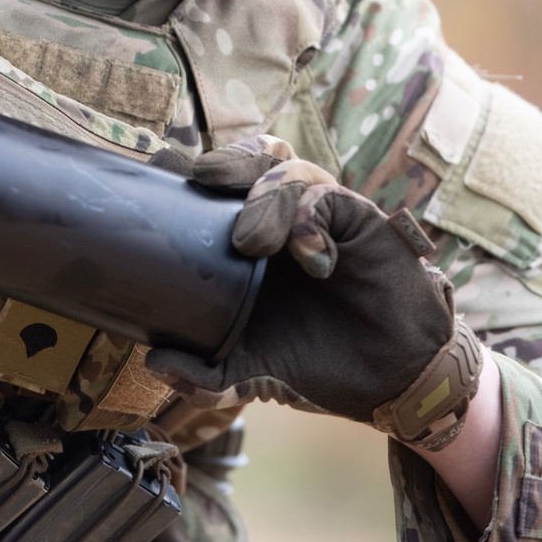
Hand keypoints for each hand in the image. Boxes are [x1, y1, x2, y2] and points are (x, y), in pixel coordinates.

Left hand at [148, 148, 481, 449]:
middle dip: (225, 161)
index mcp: (248, 240)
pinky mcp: (360, 220)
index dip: (187, 172)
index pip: (215, 188)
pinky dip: (312, 223)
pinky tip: (314, 261)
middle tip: (200, 177)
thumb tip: (152, 361)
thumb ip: (207, 374)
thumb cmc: (318, 360)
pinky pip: (330, 200)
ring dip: (267, 199)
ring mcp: (321, 214)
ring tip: (251, 242)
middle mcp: (283, 217)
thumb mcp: (254, 371)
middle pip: (250, 160)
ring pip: (288, 171)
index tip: (159, 170)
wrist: (389, 381)